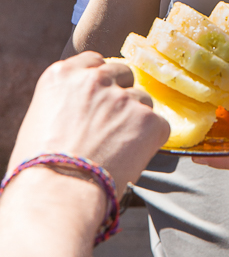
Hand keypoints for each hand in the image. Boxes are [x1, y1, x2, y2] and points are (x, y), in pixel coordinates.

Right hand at [8, 52, 169, 197]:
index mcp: (63, 74)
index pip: (94, 61)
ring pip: (143, 101)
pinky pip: (160, 126)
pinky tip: (132, 160)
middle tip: (114, 125)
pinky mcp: (147, 119)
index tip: (101, 97)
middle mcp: (95, 78)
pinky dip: (152, 142)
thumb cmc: (39, 169)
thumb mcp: (40, 120)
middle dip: (122, 95)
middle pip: (123, 74)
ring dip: (137, 121)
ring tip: (118, 150)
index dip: (101, 81)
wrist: (57, 195)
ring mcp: (123, 97)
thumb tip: (81, 111)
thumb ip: (66, 103)